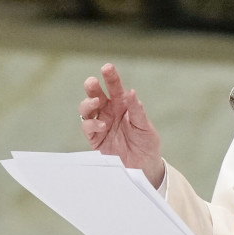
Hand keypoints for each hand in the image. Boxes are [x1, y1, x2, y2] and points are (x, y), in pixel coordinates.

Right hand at [79, 63, 164, 187]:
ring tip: (95, 103)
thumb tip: (131, 93)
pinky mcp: (95, 139)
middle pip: (95, 94)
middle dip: (92, 87)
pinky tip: (102, 125)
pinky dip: (92, 124)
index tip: (107, 68)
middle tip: (93, 82)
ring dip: (88, 103)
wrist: (144, 166)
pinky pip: (87, 128)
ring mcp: (100, 124)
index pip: (114, 87)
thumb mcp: (145, 126)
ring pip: (86, 109)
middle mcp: (109, 112)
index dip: (110, 77)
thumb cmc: (147, 143)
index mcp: (122, 105)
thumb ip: (137, 110)